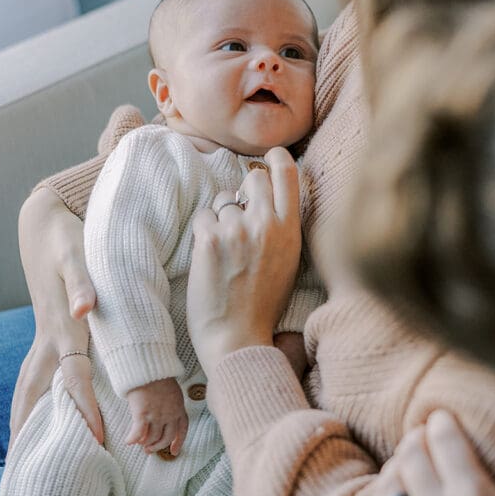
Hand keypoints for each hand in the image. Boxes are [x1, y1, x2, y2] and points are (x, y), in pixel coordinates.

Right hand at [10, 189, 103, 447]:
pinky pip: (38, 377)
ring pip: (31, 388)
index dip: (86, 408)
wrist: (46, 223)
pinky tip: (38, 417)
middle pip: (38, 395)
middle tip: (30, 469)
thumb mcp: (76, 255)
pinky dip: (33, 401)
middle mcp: (49, 339)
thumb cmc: (67, 239)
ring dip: (25, 420)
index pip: (74, 378)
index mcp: (61, 329)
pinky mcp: (47, 333)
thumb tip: (83, 308)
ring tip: (21, 455)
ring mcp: (44, 338)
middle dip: (34, 431)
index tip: (96, 439)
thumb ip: (82, 282)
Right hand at [126, 378, 187, 454]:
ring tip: (139, 443)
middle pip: (166, 438)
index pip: (182, 429)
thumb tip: (164, 415)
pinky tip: (128, 441)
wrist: (147, 367)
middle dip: (157, 446)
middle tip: (149, 450)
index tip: (174, 451)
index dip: (179, 442)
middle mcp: (169, 415)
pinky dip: (132, 439)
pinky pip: (137, 433)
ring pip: (151, 438)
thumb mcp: (171, 391)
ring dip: (144, 443)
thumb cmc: (157, 375)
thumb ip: (170, 404)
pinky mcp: (142, 415)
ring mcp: (156, 416)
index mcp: (179, 408)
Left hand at [187, 147, 301, 379]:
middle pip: (253, 179)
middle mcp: (265, 224)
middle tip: (239, 216)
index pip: (287, 174)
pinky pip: (204, 217)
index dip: (277, 159)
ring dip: (222, 217)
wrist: (236, 338)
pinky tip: (210, 257)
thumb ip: (281, 228)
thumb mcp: (288, 263)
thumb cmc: (262, 305)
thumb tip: (267, 200)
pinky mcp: (210, 238)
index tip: (270, 157)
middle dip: (244, 192)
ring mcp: (237, 229)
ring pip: (224, 199)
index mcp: (290, 231)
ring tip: (225, 250)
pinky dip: (204, 232)